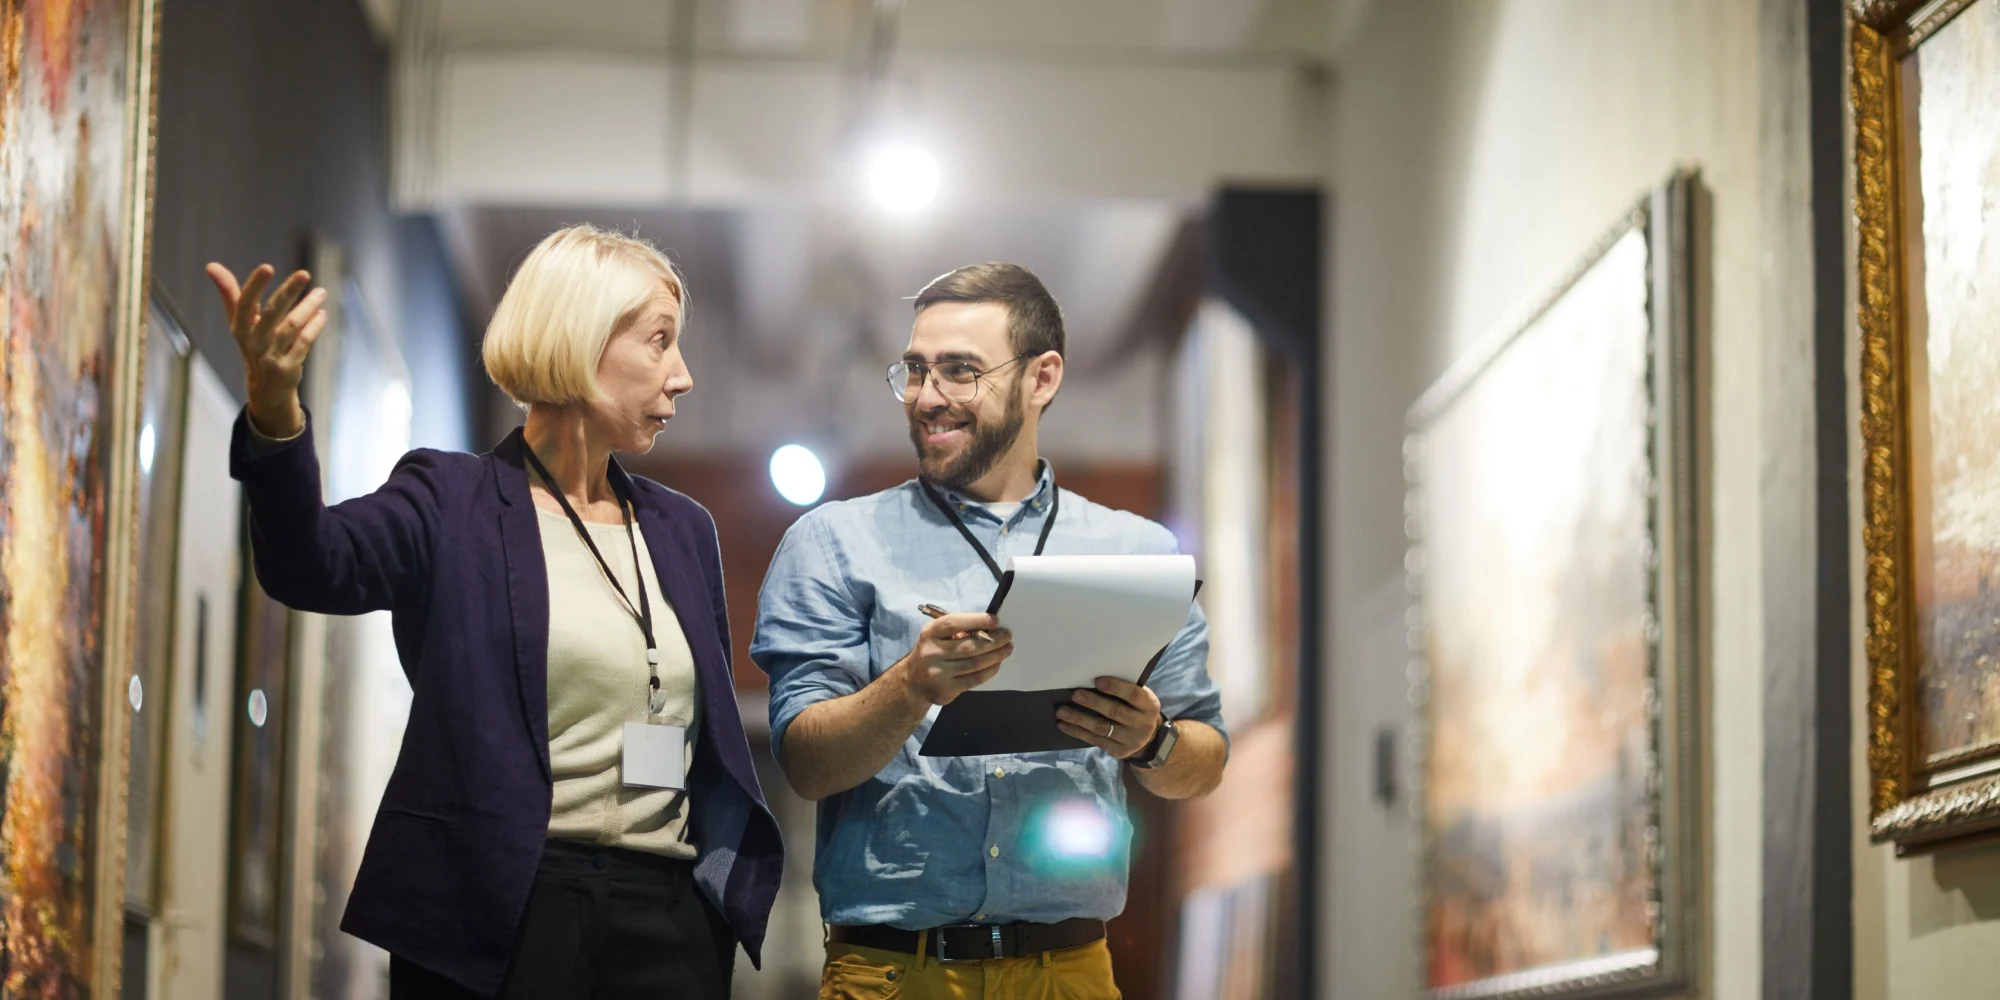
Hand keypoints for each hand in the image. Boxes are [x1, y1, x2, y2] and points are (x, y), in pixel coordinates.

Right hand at [206, 263, 328, 437]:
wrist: (266, 388)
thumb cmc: (254, 345)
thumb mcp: (240, 322)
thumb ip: (230, 293)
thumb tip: (211, 265)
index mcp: (240, 328)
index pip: (245, 304)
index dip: (254, 286)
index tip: (267, 267)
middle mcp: (254, 342)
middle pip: (272, 313)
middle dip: (288, 291)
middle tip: (304, 274)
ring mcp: (271, 356)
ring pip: (292, 327)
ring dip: (308, 307)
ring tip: (321, 292)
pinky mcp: (288, 368)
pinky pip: (304, 342)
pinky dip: (314, 326)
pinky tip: (322, 313)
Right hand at [893, 613, 1012, 706]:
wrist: (913, 682)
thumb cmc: (931, 652)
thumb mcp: (936, 636)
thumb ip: (957, 631)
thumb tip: (989, 628)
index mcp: (929, 634)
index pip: (953, 623)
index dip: (976, 620)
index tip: (995, 620)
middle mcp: (931, 653)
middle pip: (968, 646)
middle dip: (993, 641)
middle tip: (1007, 636)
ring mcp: (937, 673)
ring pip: (974, 664)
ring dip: (995, 656)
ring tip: (1007, 649)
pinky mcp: (945, 690)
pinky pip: (974, 679)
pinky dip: (989, 671)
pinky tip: (997, 664)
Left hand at [1057, 677, 1160, 758]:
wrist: (1148, 738)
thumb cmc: (1136, 708)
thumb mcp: (1139, 698)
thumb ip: (1124, 691)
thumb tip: (1091, 679)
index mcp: (1149, 705)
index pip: (1133, 695)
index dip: (1116, 688)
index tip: (1097, 681)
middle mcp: (1143, 724)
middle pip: (1115, 712)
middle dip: (1093, 703)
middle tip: (1075, 694)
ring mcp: (1131, 740)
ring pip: (1102, 728)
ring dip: (1079, 719)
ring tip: (1062, 711)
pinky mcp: (1119, 751)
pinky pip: (1095, 740)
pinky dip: (1077, 732)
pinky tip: (1063, 725)